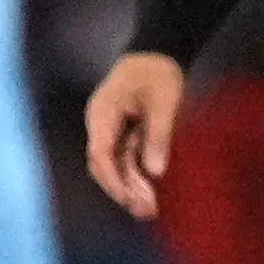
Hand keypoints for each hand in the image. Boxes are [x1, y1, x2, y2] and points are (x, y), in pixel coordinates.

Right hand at [83, 53, 185, 220]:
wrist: (157, 51)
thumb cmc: (159, 72)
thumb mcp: (164, 102)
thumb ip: (158, 135)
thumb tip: (155, 172)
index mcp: (102, 115)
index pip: (100, 155)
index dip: (114, 180)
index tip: (130, 199)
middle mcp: (100, 124)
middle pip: (104, 165)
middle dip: (122, 190)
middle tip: (145, 211)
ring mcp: (109, 128)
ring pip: (114, 164)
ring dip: (130, 186)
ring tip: (149, 209)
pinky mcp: (121, 131)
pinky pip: (124, 157)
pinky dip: (135, 174)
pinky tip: (149, 192)